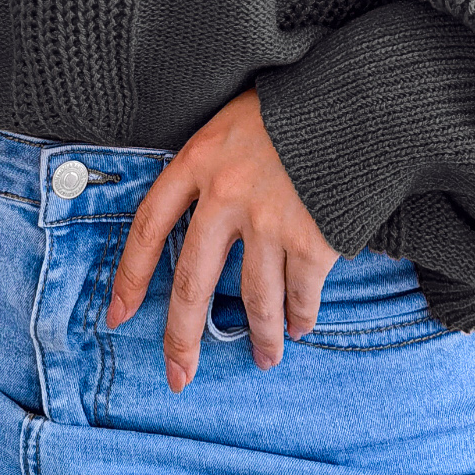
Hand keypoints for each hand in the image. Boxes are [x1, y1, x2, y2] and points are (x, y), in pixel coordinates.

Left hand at [105, 86, 339, 391]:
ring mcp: (269, 221)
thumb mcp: (232, 124)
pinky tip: (300, 328)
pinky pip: (300, 295)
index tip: (117, 315)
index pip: (150, 227)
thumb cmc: (292, 108)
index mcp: (197, 161)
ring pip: (254, 301)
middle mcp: (225, 196)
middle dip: (183, 339)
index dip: (130, 276)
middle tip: (179, 376)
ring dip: (261, 337)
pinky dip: (301, 317)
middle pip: (191, 286)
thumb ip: (212, 169)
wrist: (357, 99)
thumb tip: (205, 223)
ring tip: (265, 358)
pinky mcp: (312, 239)